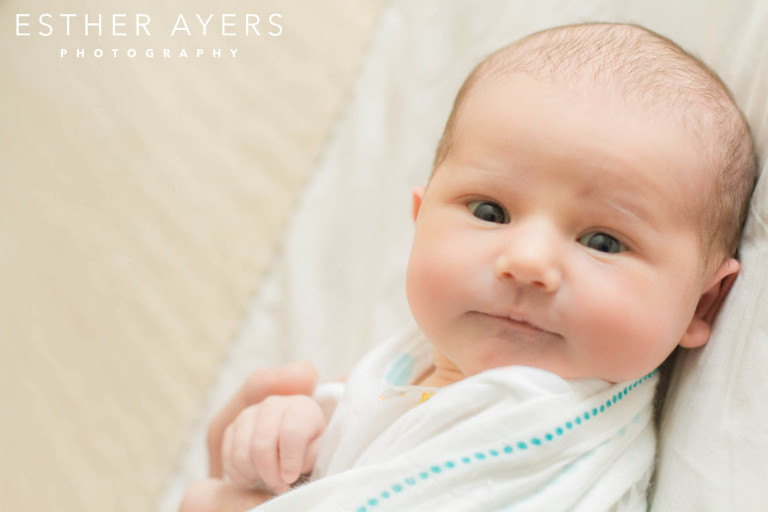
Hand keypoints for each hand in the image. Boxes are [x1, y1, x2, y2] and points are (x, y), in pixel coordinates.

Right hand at [208, 362, 317, 477]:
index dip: (290, 461)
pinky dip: (238, 472)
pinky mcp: (232, 427)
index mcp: (300, 407)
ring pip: (241, 450)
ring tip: (268, 480)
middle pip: (262, 443)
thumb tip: (290, 467)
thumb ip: (313, 452)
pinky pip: (227, 455)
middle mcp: (274, 404)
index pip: (291, 433)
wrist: (295, 438)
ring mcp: (250, 413)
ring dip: (254, 473)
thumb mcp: (320, 448)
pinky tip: (253, 476)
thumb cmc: (310, 445)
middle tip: (279, 486)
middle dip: (270, 471)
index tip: (291, 478)